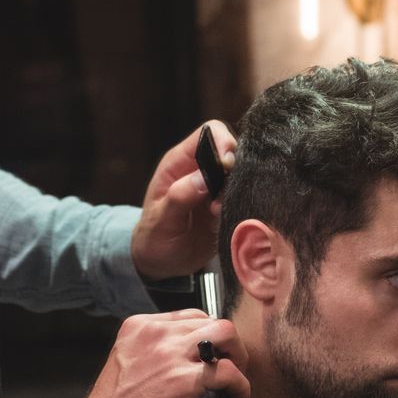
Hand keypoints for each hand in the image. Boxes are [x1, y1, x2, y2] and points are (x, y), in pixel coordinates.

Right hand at [81, 310, 250, 397]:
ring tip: (238, 379)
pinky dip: (241, 386)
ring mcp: (169, 355)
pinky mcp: (182, 381)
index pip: (190, 316)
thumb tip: (190, 355)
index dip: (208, 336)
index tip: (214, 356)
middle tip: (232, 367)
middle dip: (228, 344)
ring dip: (239, 357)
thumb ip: (154, 350)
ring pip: (225, 334)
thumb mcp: (127, 362)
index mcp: (139, 326)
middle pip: (211, 321)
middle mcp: (154, 333)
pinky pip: (228, 372)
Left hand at [130, 121, 235, 281]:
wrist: (160, 264)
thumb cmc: (153, 238)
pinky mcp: (227, 206)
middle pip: (232, 151)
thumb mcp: (161, 220)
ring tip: (218, 213)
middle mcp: (200, 170)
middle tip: (222, 196)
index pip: (209, 133)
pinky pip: (244, 197)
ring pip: (242, 175)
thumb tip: (203, 178)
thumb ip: (179, 197)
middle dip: (236, 170)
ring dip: (238, 191)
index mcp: (180, 163)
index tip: (228, 164)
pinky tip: (225, 222)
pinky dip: (242, 206)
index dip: (223, 142)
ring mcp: (216, 188)